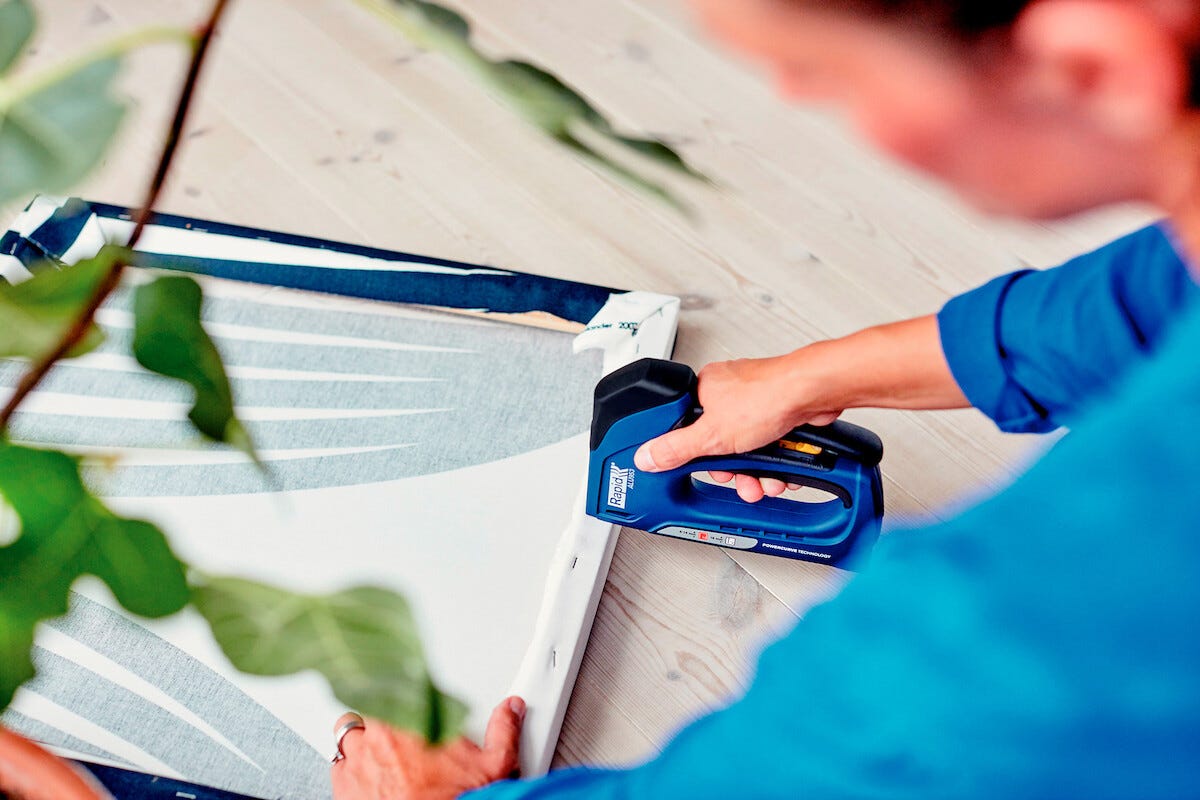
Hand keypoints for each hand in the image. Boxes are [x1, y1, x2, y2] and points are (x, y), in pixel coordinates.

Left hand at [331, 697, 524, 799]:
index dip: (393, 694)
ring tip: (375, 756)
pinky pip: (337, 772)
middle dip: (376, 720)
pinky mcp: (344, 792)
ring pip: (346, 740)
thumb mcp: (494, 764)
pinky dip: (349, 774)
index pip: (390, 689)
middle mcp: (377, 740)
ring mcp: (356, 766)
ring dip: (359, 745)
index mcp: (410, 721)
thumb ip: (502, 730)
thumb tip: (510, 709)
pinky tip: (365, 780)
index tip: (400, 698)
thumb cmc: (459, 799)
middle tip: (392, 733)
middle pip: (365, 712)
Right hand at [633, 354, 840, 502]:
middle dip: (734, 471)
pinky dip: (777, 464)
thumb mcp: (712, 434)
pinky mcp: (780, 415)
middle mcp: (730, 394)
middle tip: (739, 479)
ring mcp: (757, 404)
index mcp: (705, 390)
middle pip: (721, 445)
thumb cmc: (768, 395)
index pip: (687, 428)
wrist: (814, 392)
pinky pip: (771, 447)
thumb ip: (677, 448)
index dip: (696, 455)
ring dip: (758, 473)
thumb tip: (646, 456)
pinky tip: (782, 471)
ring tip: (765, 481)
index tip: (704, 470)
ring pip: (749, 451)